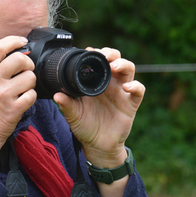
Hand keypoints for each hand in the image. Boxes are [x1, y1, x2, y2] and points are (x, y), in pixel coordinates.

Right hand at [0, 36, 36, 171]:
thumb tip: (11, 54)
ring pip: (30, 77)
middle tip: (27, 71)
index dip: (14, 40)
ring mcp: (3, 95)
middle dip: (28, 64)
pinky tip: (23, 101)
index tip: (23, 41)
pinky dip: (31, 98)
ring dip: (31, 83)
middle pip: (20, 58)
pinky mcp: (14, 108)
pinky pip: (32, 94)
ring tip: (23, 90)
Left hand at [54, 48, 144, 168]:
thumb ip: (67, 105)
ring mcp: (122, 92)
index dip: (97, 53)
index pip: (100, 61)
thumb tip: (57, 95)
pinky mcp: (131, 104)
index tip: (89, 51)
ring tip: (114, 66)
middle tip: (104, 56)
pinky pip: (139, 90)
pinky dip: (135, 85)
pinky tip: (127, 87)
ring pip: (129, 70)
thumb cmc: (85, 126)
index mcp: (96, 82)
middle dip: (112, 54)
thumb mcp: (73, 115)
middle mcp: (110, 84)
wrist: (97, 145)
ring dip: (123, 64)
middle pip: (117, 60)